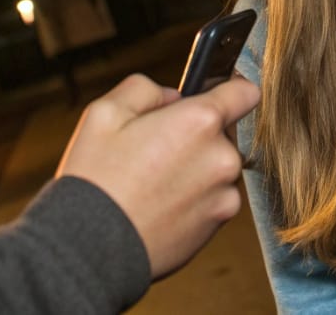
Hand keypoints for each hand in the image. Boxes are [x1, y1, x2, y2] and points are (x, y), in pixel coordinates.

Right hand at [56, 73, 260, 278]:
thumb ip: (145, 89)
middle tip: (155, 148)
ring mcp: (224, 194)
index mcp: (199, 122)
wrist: (91, 247)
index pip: (245, 92)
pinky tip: (159, 204)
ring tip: (152, 182)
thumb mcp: (106, 112)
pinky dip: (193, 198)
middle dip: (196, 134)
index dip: (230, 88)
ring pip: (216, 167)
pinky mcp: (218, 224)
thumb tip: (171, 96)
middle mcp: (222, 157)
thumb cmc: (96, 180)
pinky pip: (212, 198)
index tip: (217, 92)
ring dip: (195, 168)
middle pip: (223, 133)